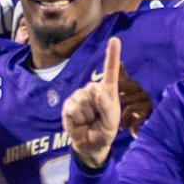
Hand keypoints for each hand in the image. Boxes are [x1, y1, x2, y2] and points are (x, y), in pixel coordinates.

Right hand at [59, 39, 127, 168]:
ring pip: (82, 102)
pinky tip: (80, 122)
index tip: (115, 39)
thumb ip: (108, 108)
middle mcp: (93, 89)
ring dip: (87, 115)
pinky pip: (73, 109)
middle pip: (93, 91)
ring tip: (89, 121)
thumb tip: (98, 93)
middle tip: (97, 118)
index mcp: (108, 91)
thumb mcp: (111, 123)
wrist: (89, 144)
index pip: (110, 71)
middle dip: (96, 108)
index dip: (112, 55)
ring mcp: (79, 96)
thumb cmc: (104, 131)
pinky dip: (78, 119)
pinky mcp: (68, 104)